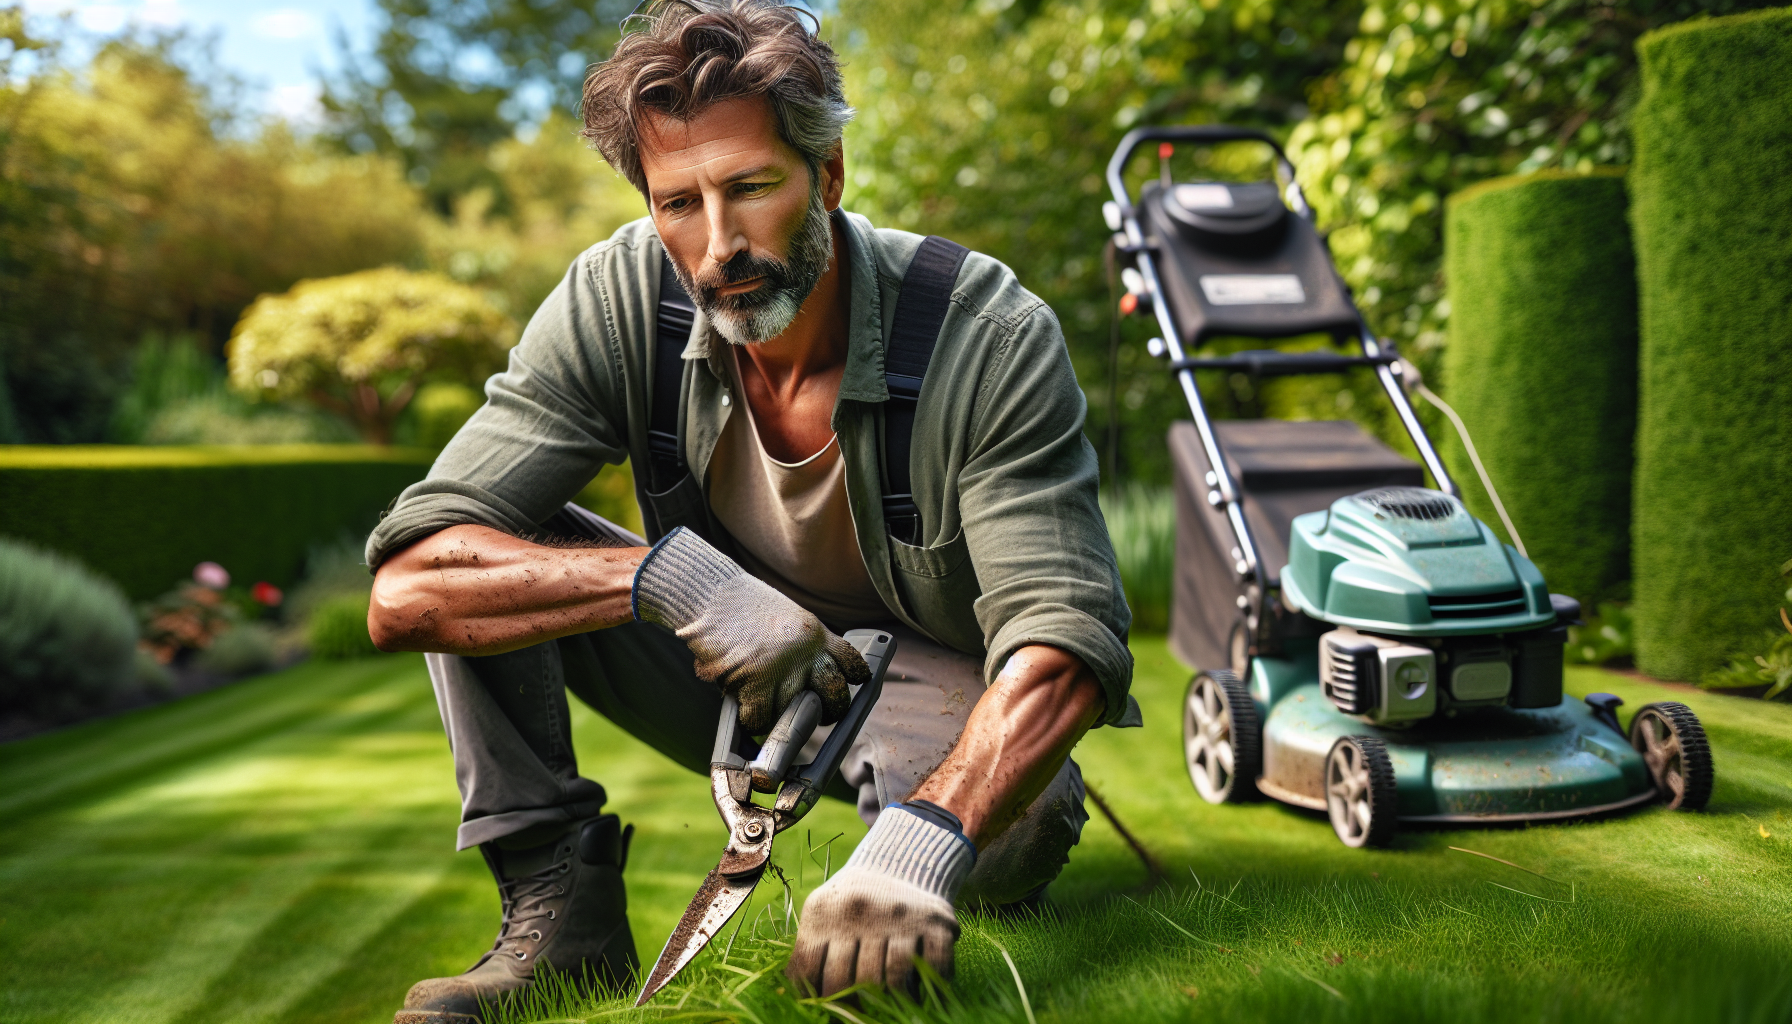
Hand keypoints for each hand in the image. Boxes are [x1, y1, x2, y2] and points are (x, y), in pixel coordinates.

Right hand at [632, 527, 863, 731]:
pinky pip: (762, 717)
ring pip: (797, 711)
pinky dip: (755, 721)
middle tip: (815, 714)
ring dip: (783, 717)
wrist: (712, 593)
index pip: (851, 663)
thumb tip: (808, 677)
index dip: (852, 680)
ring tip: (770, 710)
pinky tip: (748, 712)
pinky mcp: (754, 680)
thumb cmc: (742, 606)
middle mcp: (806, 650)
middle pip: (835, 692)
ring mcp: (783, 666)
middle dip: (829, 710)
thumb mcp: (787, 617)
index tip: (844, 688)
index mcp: (816, 633)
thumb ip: (803, 644)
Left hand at [787, 803, 973, 995]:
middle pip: (852, 980)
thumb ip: (809, 952)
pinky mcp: (935, 924)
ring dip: (890, 1003)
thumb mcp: (823, 914)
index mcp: (825, 912)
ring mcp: (901, 918)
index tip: (825, 1010)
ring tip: (887, 1011)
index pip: (810, 969)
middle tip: (856, 1018)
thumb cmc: (853, 903)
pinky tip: (921, 997)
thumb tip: (798, 1000)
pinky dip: (930, 991)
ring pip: (892, 980)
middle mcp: (861, 912)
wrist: (901, 864)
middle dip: (851, 1008)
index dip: (816, 999)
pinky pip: (934, 969)